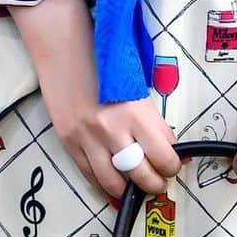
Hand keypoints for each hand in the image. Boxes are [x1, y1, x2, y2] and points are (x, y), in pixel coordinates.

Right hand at [10, 0, 180, 201]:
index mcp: (136, 113)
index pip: (164, 156)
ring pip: (114, 183)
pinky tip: (114, 188)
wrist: (62, 46)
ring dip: (129, 191)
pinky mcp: (69, 142)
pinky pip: (90, 176)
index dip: (173, 166)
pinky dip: (104, 186)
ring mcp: (88, 139)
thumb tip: (171, 148)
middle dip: (156, 183)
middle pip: (142, 176)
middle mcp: (112, 130)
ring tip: (136, 187)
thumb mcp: (136, 88)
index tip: (174, 165)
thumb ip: (153, 120)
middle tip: (159, 182)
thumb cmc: (105, 62)